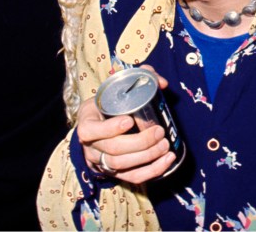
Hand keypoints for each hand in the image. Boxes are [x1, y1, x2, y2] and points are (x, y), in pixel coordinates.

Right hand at [77, 68, 176, 184]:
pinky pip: (132, 177)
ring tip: (165, 145)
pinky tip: (167, 160)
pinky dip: (152, 171)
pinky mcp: (116, 173)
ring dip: (147, 157)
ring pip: (122, 165)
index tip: (129, 120)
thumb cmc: (108, 105)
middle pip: (113, 150)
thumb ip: (139, 78)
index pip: (92, 131)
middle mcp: (91, 146)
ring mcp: (102, 162)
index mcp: (87, 123)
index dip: (110, 128)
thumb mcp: (114, 89)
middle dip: (139, 143)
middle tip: (159, 132)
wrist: (98, 125)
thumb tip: (163, 83)